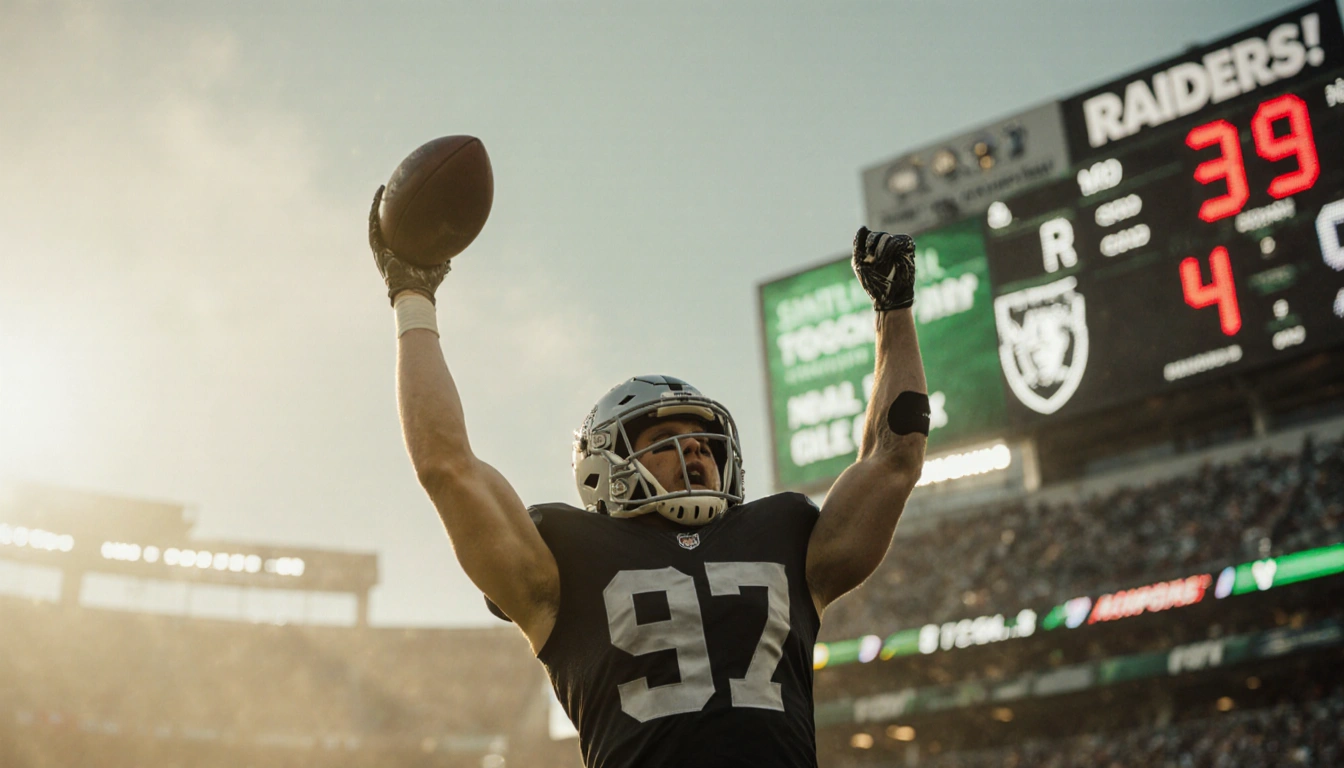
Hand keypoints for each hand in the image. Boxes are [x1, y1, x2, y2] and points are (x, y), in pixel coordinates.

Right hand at [368, 186, 451, 304]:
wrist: (415, 292)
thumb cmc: (426, 283)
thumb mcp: (438, 266)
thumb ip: (443, 256)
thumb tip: (454, 248)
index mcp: (401, 251)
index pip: (399, 231)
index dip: (400, 218)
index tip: (405, 203)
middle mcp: (389, 248)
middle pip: (386, 224)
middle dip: (387, 208)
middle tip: (391, 192)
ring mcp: (381, 249)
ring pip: (376, 223)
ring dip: (377, 206)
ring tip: (381, 191)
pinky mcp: (377, 249)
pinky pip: (373, 228)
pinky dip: (374, 213)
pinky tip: (377, 200)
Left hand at [852, 226, 915, 311]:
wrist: (889, 298)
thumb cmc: (873, 285)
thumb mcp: (860, 264)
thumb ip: (858, 245)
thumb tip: (863, 227)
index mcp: (872, 250)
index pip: (868, 235)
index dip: (866, 240)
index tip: (866, 251)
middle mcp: (885, 248)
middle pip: (879, 235)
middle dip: (874, 244)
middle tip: (874, 258)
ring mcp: (897, 249)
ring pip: (888, 237)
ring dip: (882, 248)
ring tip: (880, 260)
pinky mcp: (908, 251)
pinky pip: (902, 240)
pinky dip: (892, 247)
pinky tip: (889, 257)